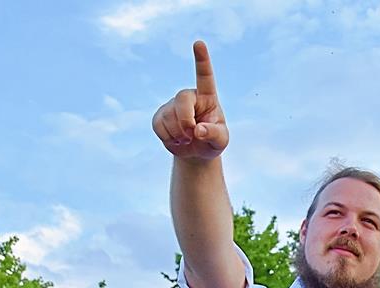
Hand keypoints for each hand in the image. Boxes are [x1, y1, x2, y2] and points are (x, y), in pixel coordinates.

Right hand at [152, 40, 228, 159]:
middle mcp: (189, 96)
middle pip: (181, 100)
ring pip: (169, 117)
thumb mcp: (220, 140)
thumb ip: (213, 134)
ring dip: (179, 135)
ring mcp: (172, 105)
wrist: (196, 151)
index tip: (199, 43)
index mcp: (207, 97)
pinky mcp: (159, 116)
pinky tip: (176, 140)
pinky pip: (158, 126)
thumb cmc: (212, 141)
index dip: (202, 60)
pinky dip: (168, 139)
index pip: (205, 76)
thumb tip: (198, 130)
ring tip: (187, 139)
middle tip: (192, 135)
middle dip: (185, 121)